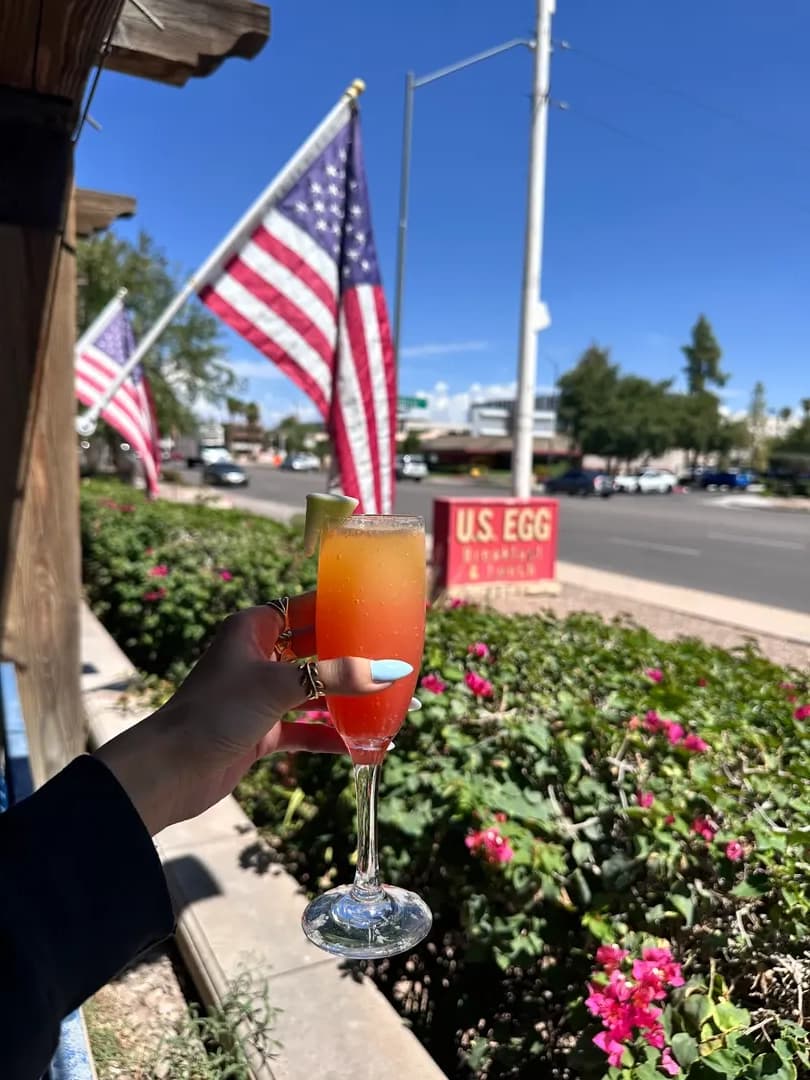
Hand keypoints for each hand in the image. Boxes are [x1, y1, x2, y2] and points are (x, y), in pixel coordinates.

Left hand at [95, 595, 412, 834]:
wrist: (170, 770)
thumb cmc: (216, 711)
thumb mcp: (279, 686)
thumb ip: (336, 677)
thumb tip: (392, 670)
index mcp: (252, 629)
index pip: (302, 606)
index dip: (335, 605)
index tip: (375, 607)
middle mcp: (256, 657)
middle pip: (311, 647)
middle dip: (347, 653)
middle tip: (390, 653)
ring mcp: (258, 696)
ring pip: (310, 689)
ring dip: (342, 695)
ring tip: (383, 697)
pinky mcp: (260, 731)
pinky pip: (303, 728)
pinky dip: (327, 734)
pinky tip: (360, 743)